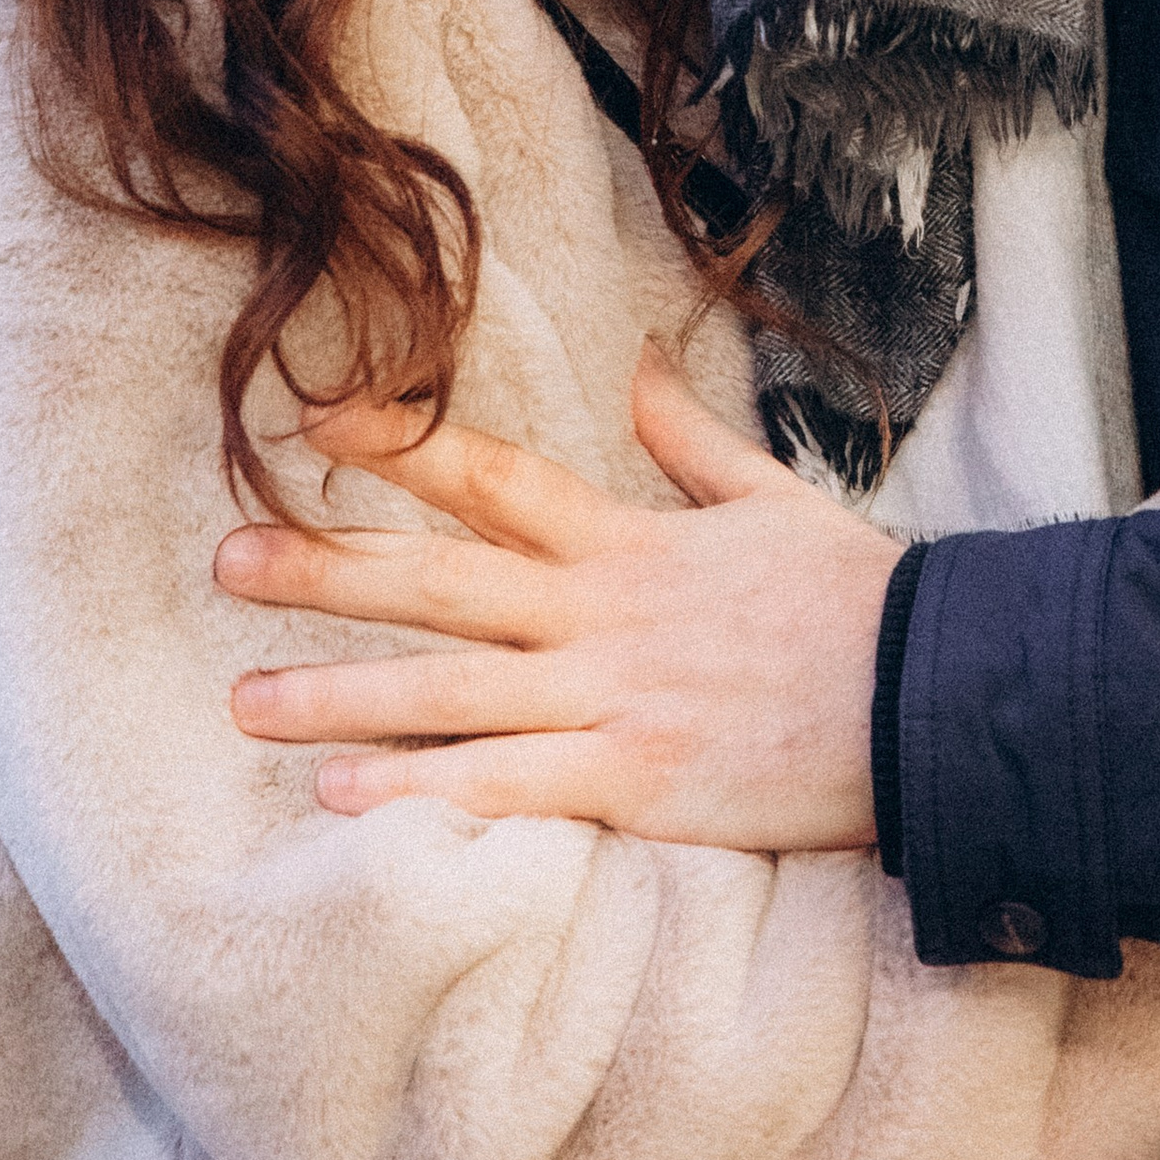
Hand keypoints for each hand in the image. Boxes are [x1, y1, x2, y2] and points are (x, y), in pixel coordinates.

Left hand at [216, 342, 902, 846]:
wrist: (932, 696)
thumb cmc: (856, 601)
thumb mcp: (772, 500)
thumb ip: (690, 441)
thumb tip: (639, 362)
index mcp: (630, 543)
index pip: (496, 478)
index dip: (404, 444)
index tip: (317, 416)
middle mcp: (602, 616)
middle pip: (442, 584)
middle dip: (330, 568)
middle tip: (227, 558)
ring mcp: (614, 702)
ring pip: (450, 695)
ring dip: (340, 696)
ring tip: (243, 700)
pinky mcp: (636, 785)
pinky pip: (508, 786)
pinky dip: (422, 790)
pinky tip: (341, 798)